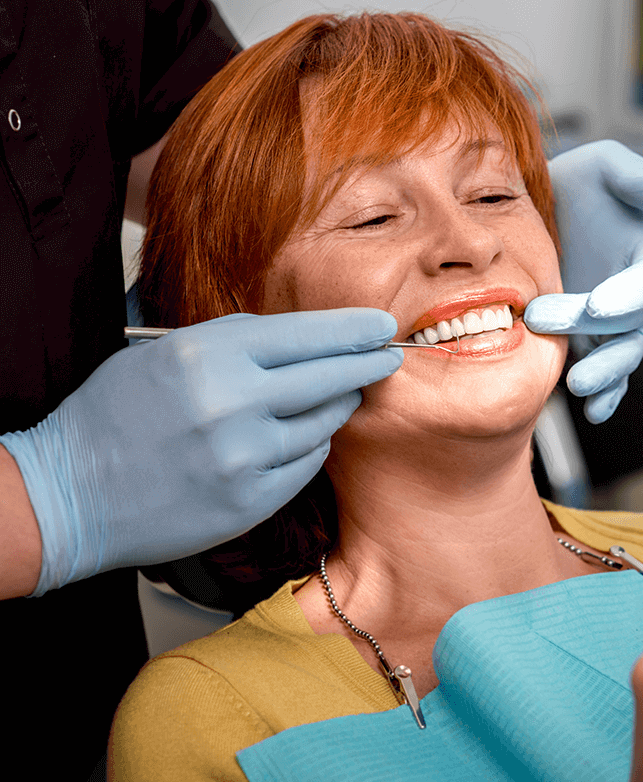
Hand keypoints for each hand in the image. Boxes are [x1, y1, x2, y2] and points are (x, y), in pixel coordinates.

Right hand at [0, 309, 401, 594]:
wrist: (70, 494)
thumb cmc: (114, 415)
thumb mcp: (165, 354)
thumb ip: (234, 344)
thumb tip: (302, 341)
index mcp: (208, 355)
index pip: (305, 334)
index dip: (351, 329)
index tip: (381, 325)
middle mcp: (232, 403)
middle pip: (328, 377)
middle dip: (367, 364)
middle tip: (388, 357)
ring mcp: (244, 457)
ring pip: (323, 423)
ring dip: (337, 406)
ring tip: (340, 396)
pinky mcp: (250, 500)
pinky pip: (306, 464)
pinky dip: (310, 446)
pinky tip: (302, 436)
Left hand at [524, 140, 642, 422]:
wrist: (546, 212)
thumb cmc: (581, 184)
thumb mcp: (603, 165)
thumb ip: (634, 177)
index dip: (628, 296)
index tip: (597, 306)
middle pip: (630, 324)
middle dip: (594, 332)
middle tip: (543, 322)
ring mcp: (620, 323)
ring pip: (622, 356)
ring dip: (604, 374)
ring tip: (577, 386)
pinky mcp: (596, 341)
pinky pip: (608, 373)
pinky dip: (606, 396)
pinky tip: (593, 411)